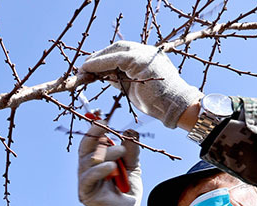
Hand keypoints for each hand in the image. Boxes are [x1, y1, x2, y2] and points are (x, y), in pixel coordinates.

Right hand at [77, 123, 141, 205]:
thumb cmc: (127, 190)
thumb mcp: (133, 167)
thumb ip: (131, 151)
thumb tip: (130, 131)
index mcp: (95, 160)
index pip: (91, 140)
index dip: (94, 127)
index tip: (102, 114)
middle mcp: (87, 168)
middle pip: (86, 146)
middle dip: (96, 134)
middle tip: (108, 127)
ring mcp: (84, 180)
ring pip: (89, 160)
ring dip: (106, 153)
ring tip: (122, 153)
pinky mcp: (85, 192)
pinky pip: (89, 177)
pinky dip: (100, 170)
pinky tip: (113, 168)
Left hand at [80, 41, 202, 128]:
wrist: (173, 106)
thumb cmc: (156, 101)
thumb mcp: (133, 87)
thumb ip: (120, 79)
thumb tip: (105, 76)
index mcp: (145, 58)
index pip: (121, 52)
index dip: (104, 58)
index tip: (90, 67)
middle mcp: (146, 52)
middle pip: (117, 47)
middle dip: (98, 56)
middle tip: (83, 67)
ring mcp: (145, 54)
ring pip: (115, 51)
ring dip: (96, 60)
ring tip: (82, 69)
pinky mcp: (140, 60)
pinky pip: (115, 59)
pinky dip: (99, 63)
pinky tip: (88, 68)